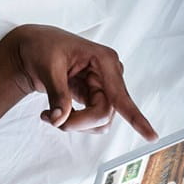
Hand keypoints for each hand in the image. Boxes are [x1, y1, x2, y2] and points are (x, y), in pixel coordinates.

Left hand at [4, 25, 156, 137]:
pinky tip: (53, 113)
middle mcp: (109, 75)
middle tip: (50, 118)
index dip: (136, 118)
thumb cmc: (42, 47)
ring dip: (74, 124)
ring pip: (98, 121)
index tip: (152, 136)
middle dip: (77, 122)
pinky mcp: (94, 97)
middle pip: (104, 114)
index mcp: (104, 60)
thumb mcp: (47, 67)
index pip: (120, 96)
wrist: (31, 49)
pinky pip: (90, 120)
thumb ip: (57, 95)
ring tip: (49, 114)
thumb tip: (61, 119)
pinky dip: (71, 122)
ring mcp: (103, 87)